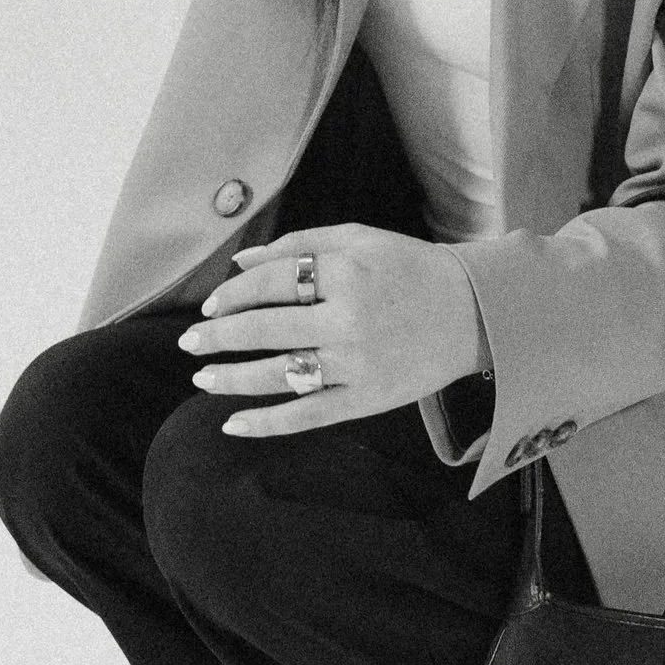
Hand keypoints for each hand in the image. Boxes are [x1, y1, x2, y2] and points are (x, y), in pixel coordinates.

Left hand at [177, 223, 482, 436]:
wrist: (475, 312)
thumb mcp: (360, 239)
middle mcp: (348, 320)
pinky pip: (308, 416)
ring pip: (279, 375)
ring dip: (232, 379)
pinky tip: (233, 425)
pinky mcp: (367, 398)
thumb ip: (299, 245)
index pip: (271, 282)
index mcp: (346, 273)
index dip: (232, 294)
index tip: (211, 306)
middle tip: (189, 343)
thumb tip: (239, 264)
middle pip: (265, 328)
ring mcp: (357, 364)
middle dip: (219, 337)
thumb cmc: (411, 269)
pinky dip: (268, 423)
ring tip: (202, 378)